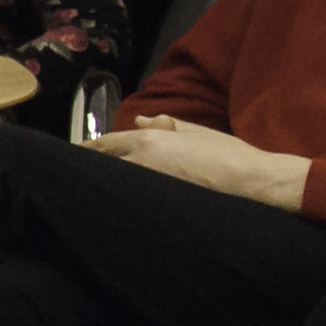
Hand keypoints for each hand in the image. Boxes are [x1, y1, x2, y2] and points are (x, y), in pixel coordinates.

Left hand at [87, 116, 311, 208]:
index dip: (87, 149)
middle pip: (105, 165)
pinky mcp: (158, 206)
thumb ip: (165, 125)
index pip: (106, 144)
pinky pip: (134, 199)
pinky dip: (126, 198)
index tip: (72, 153)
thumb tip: (141, 120)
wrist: (253, 182)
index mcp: (149, 141)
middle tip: (79, 173)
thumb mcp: (196, 132)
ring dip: (109, 183)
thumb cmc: (228, 153)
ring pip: (118, 182)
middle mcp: (142, 163)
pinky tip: (123, 202)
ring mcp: (149, 185)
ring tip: (97, 189)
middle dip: (92, 167)